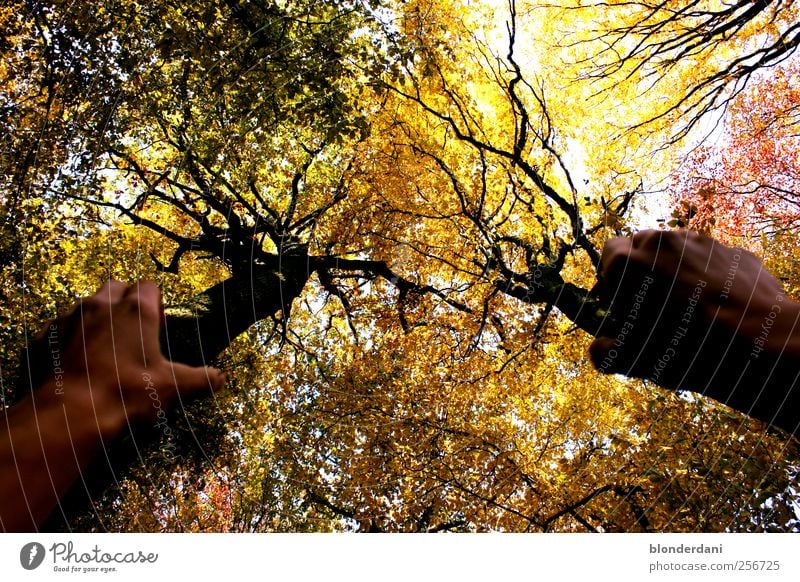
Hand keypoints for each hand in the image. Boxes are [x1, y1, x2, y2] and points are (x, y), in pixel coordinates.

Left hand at [2, 280, 223, 530]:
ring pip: (85, 305)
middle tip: (131, 332)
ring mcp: (69, 319)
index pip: (149, 287)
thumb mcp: (171, 387)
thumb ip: (199, 379)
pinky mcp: (43, 336)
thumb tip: (221, 378)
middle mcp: (102, 306)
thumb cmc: (125, 393)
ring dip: (96, 318)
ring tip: (103, 349)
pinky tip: (74, 363)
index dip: (155, 303)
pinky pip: (58, 328)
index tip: (157, 325)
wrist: (68, 414)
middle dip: (124, 301)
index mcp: (136, 311)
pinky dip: (68, 338)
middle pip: (115, 287)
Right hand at [589, 230, 799, 434]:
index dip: (611, 276)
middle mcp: (662, 242)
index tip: (621, 300)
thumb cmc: (683, 348)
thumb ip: (604, 352)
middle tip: (653, 302)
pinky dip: (709, 276)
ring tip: (689, 305)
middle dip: (644, 268)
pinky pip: (713, 259)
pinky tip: (717, 306)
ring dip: (677, 269)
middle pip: (644, 245)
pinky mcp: (735, 252)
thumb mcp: (631, 359)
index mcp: (629, 262)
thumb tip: (598, 349)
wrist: (757, 342)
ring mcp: (702, 243)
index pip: (608, 251)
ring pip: (680, 249)